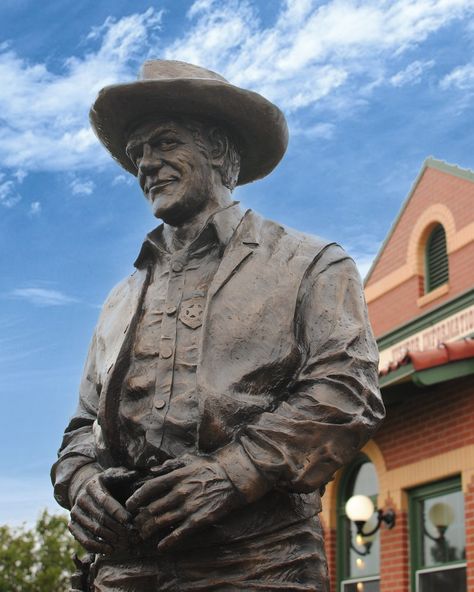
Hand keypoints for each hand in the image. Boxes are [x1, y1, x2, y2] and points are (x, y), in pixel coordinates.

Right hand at [69, 467, 136, 553]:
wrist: (83, 489)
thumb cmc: (105, 483)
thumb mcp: (113, 475)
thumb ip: (124, 475)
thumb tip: (136, 474)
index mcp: (92, 486)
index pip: (105, 500)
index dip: (117, 511)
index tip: (129, 520)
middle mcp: (81, 499)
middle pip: (100, 517)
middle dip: (116, 527)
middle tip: (130, 535)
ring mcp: (75, 513)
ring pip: (93, 530)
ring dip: (109, 538)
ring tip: (123, 543)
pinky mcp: (72, 525)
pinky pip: (83, 540)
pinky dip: (97, 547)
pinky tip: (110, 550)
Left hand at [126, 455, 242, 551]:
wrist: (232, 478)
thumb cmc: (209, 469)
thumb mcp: (189, 461)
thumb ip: (170, 466)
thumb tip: (152, 470)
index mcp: (176, 476)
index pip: (149, 488)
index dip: (136, 498)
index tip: (129, 505)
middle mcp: (180, 492)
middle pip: (152, 508)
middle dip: (141, 518)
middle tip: (136, 523)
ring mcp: (189, 507)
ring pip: (162, 521)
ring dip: (149, 530)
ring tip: (143, 534)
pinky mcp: (198, 519)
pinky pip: (179, 533)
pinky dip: (167, 541)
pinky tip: (161, 545)